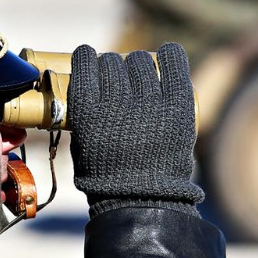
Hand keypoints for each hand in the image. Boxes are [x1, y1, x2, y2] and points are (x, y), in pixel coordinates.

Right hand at [68, 43, 202, 215]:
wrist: (143, 201)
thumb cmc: (106, 176)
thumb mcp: (80, 143)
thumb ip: (81, 112)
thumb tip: (90, 77)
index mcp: (87, 111)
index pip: (85, 61)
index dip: (86, 58)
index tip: (88, 61)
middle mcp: (117, 103)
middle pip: (112, 61)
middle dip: (111, 68)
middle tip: (117, 82)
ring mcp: (149, 103)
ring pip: (139, 61)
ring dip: (136, 66)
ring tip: (139, 80)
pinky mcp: (177, 106)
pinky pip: (173, 62)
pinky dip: (168, 56)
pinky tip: (165, 57)